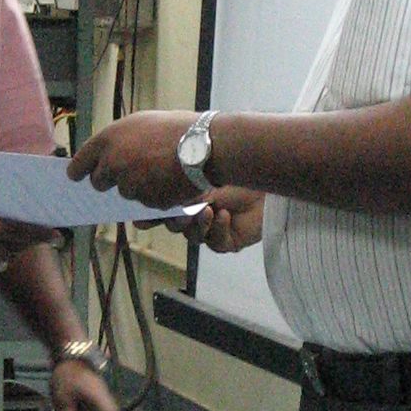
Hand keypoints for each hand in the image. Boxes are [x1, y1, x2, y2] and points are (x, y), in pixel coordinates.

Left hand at [67, 113, 197, 208]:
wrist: (206, 146)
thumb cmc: (176, 128)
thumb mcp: (140, 123)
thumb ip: (118, 141)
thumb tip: (105, 157)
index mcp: (108, 140)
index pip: (79, 164)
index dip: (78, 171)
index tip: (77, 176)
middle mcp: (114, 164)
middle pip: (99, 183)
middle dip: (109, 180)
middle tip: (127, 171)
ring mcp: (130, 185)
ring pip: (125, 193)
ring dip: (137, 186)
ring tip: (159, 169)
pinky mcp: (146, 202)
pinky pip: (145, 203)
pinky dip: (154, 195)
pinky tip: (169, 180)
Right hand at [149, 187, 264, 253]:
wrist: (268, 178)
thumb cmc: (235, 168)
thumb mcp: (199, 176)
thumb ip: (171, 189)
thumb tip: (143, 205)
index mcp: (186, 194)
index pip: (161, 210)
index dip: (151, 217)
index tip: (142, 219)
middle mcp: (196, 212)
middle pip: (174, 226)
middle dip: (177, 219)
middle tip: (181, 211)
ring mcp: (211, 228)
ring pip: (192, 236)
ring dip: (198, 223)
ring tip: (208, 210)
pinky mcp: (226, 241)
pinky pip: (213, 242)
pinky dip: (217, 228)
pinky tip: (224, 215)